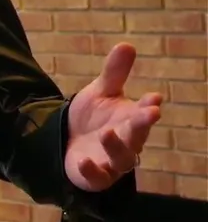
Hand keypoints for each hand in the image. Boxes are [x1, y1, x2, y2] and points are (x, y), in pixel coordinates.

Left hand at [65, 43, 161, 191]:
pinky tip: (83, 160)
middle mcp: (126, 142)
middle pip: (137, 135)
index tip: (154, 97)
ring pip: (121, 158)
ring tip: (107, 133)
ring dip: (116, 146)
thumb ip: (114, 73)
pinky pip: (96, 177)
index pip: (142, 113)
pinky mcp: (95, 177)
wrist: (67, 142)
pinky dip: (91, 170)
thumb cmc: (93, 118)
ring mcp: (112, 161)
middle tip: (149, 112)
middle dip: (141, 124)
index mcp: (130, 121)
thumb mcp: (101, 93)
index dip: (147, 106)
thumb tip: (127, 44)